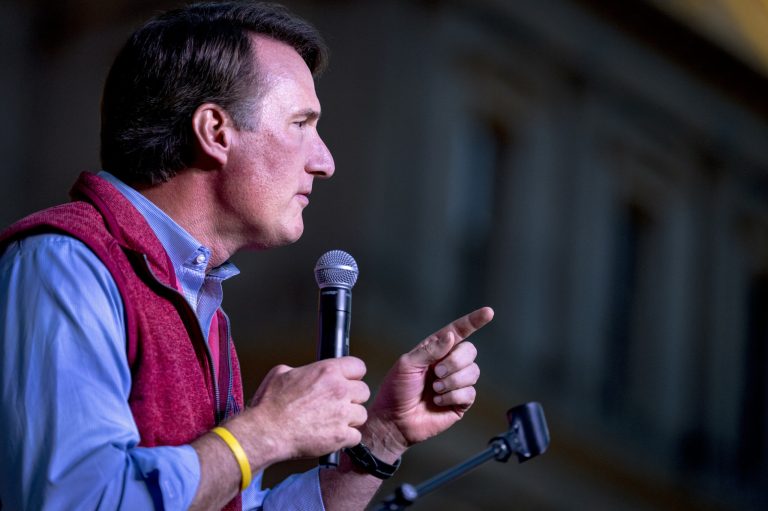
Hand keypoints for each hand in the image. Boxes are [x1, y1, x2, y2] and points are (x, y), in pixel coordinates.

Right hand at [238, 357, 369, 462]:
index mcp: (327, 371)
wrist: (267, 431)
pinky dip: (346, 439)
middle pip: (364, 391)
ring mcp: (343, 413)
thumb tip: (304, 373)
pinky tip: (333, 436)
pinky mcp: (341, 435)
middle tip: (340, 404)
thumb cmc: (271, 404)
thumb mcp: (281, 373)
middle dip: (353, 398)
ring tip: (335, 422)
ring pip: (362, 414)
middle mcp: (339, 390)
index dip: (353, 375)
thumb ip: (301, 370)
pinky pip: (356, 436)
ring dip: (351, 419)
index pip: (358, 366)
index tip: (349, 381)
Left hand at [369, 307, 493, 448]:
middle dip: (455, 362)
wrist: (395, 420)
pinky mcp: (461, 401)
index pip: (459, 331)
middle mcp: (448, 363)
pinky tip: (438, 401)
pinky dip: (452, 396)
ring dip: (452, 381)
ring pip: (473, 372)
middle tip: (436, 373)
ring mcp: (456, 382)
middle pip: (469, 351)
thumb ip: (430, 350)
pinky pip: (469, 392)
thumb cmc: (396, 390)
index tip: (489, 312)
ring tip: (434, 390)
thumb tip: (451, 336)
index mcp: (436, 349)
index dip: (474, 321)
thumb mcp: (407, 365)